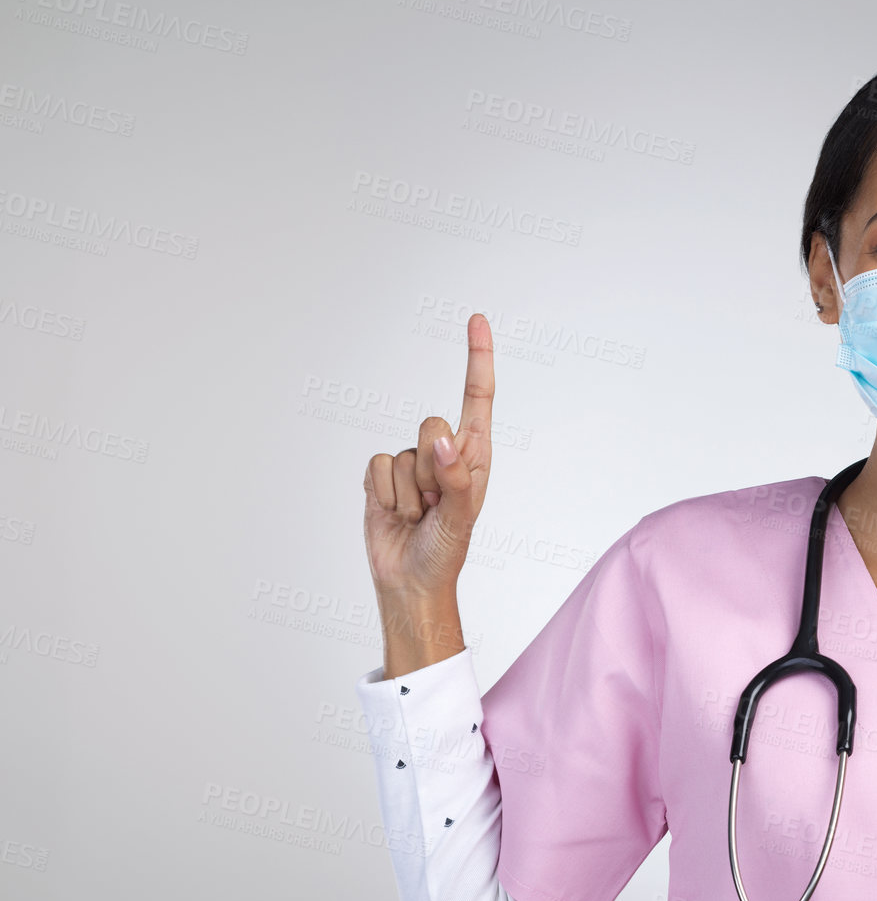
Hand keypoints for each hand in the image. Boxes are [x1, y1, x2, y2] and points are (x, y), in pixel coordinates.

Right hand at [362, 313, 494, 601]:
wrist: (409, 581)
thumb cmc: (445, 552)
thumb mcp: (461, 519)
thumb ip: (456, 478)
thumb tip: (443, 440)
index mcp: (474, 455)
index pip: (477, 397)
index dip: (477, 357)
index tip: (477, 320)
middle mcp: (443, 453)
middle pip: (431, 424)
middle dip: (431, 468)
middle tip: (436, 504)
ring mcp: (412, 464)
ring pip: (402, 452)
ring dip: (408, 492)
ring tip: (418, 516)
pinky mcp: (382, 476)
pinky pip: (376, 466)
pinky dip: (384, 495)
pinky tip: (395, 514)